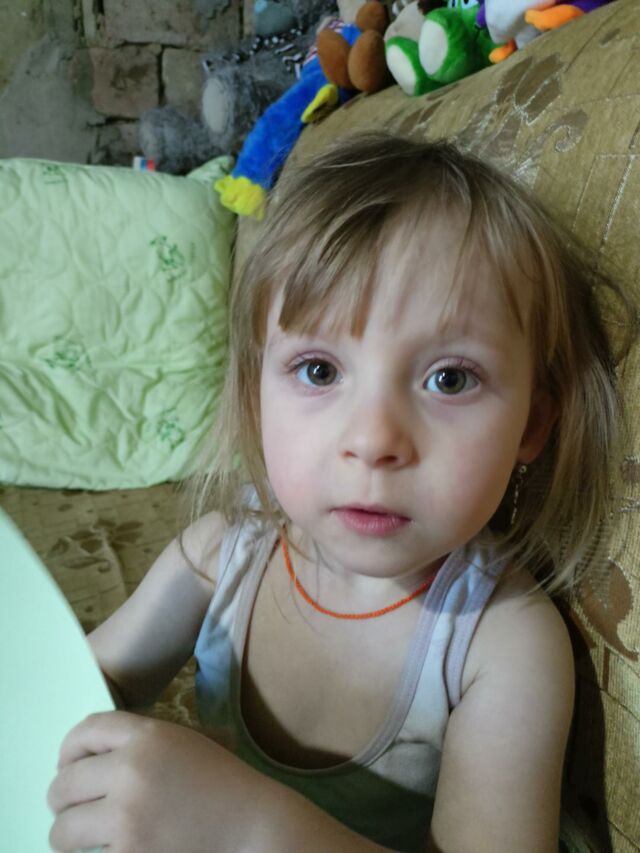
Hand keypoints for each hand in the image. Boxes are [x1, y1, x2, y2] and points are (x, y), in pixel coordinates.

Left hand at [48, 711, 269, 852]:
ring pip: (62, 830)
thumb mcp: (185, 743)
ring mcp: (126, 818)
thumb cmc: (222, 784)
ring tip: (85, 838)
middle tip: (75, 811)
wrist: (253, 828)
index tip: (68, 766)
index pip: (84, 731)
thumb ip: (140, 742)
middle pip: (62, 785)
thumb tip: (85, 757)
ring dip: (69, 835)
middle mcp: (130, 770)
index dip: (68, 750)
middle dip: (63, 801)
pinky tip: (116, 850)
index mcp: (147, 735)